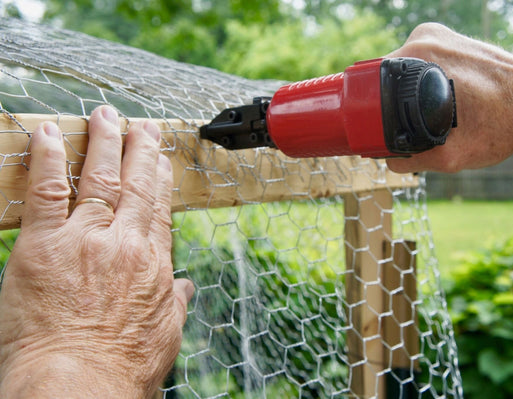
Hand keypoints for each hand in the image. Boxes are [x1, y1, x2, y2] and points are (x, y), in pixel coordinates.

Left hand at [0, 106, 193, 397]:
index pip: (159, 209)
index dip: (160, 179)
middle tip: (141, 126)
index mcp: (154, 263)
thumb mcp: (164, 336)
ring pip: (96, 179)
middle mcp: (124, 243)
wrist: (79, 386)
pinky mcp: (42, 246)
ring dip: (101, 143)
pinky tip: (48, 134)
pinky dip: (47, 159)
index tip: (160, 160)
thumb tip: (186, 287)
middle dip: (139, 150)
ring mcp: (84, 239)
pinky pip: (46, 192)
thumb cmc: (122, 369)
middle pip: (134, 185)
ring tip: (103, 116)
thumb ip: (174, 303)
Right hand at [386, 23, 512, 172]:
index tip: (376, 126)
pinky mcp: (453, 38)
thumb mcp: (451, 155)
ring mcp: (440, 34)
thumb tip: (386, 159)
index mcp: (417, 57)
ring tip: (432, 111)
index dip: (368, 108)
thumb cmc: (501, 124)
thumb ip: (412, 161)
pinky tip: (445, 96)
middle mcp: (425, 38)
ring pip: (404, 67)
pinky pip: (424, 60)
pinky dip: (425, 78)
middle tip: (407, 125)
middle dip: (388, 102)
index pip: (372, 84)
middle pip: (385, 75)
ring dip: (407, 89)